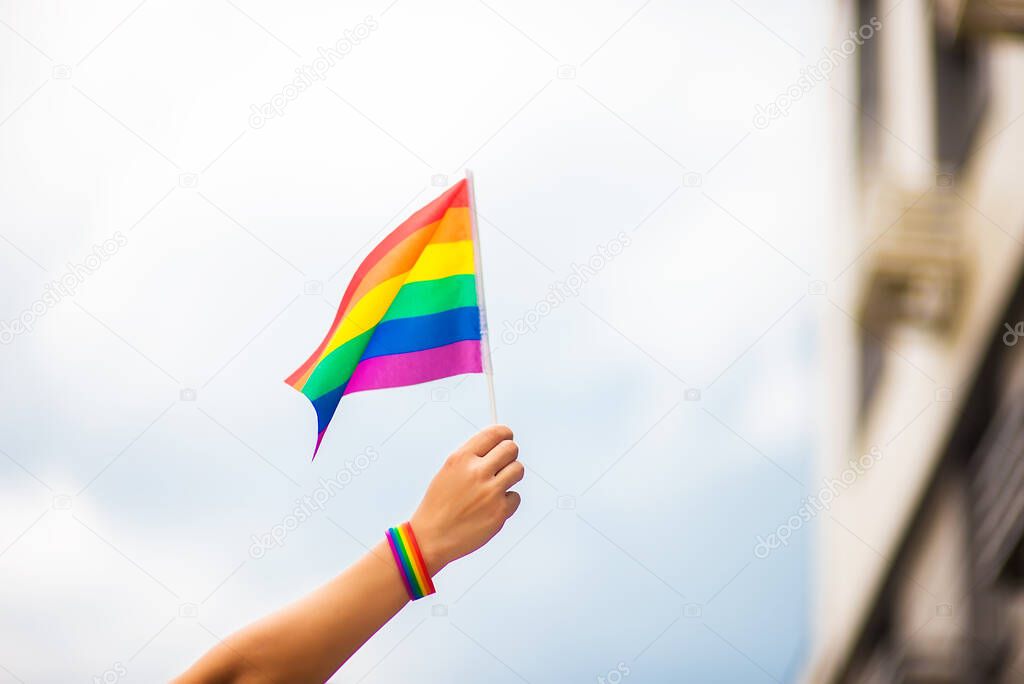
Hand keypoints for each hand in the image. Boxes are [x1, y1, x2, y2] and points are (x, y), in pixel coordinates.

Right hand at [410, 425, 523, 574]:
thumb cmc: (440, 503)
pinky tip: (491, 508)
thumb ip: (472, 457)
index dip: (505, 433)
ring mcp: (490, 492)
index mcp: (462, 458)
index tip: (508, 437)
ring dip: (511, 476)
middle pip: (511, 448)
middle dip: (510, 455)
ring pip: (518, 470)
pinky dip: (507, 501)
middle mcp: (477, 472)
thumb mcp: (449, 471)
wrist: (431, 537)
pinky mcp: (499, 511)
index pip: (495, 433)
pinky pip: (515, 496)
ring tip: (496, 486)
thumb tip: (498, 443)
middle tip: (503, 464)